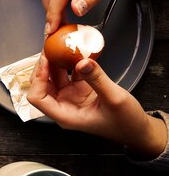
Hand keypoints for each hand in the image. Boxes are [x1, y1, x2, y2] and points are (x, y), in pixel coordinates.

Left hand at [27, 54, 166, 159]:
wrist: (138, 129)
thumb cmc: (126, 123)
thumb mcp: (114, 99)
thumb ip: (97, 80)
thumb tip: (82, 62)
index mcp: (65, 115)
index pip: (37, 98)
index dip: (38, 79)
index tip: (45, 61)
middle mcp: (63, 105)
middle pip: (43, 84)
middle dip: (44, 66)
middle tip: (50, 47)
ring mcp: (71, 97)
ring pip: (55, 77)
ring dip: (55, 62)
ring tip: (58, 45)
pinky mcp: (79, 90)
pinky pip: (70, 73)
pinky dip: (70, 62)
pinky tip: (73, 51)